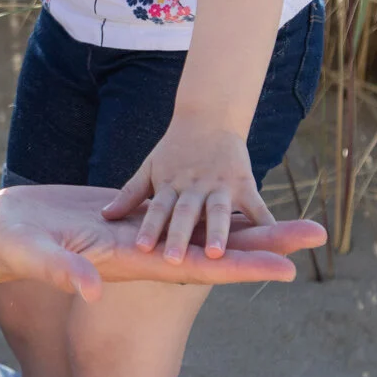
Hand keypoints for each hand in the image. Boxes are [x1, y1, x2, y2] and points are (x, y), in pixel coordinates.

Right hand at [0, 184, 322, 301]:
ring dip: (245, 221)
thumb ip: (64, 272)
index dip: (243, 267)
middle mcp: (148, 251)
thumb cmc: (14, 248)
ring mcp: (142, 234)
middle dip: (266, 241)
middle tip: (314, 231)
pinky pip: (177, 210)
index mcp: (135, 262)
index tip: (288, 269)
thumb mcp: (39, 258)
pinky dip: (205, 205)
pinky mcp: (130, 217)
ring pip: (203, 226)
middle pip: (219, 246)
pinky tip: (229, 195)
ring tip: (289, 215)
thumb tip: (89, 288)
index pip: (200, 267)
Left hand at [101, 121, 270, 263]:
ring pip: (219, 211)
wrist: (209, 117)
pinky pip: (256, 207)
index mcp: (170, 184)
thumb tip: (104, 216)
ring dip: (217, 232)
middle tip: (173, 260)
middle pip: (185, 213)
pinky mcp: (244, 184)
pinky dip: (265, 224)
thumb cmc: (175, 150)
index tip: (141, 248)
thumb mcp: (151, 168)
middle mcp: (194, 187)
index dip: (150, 227)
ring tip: (215, 253)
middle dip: (180, 236)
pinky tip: (272, 243)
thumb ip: (131, 194)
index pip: (157, 208)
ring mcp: (221, 185)